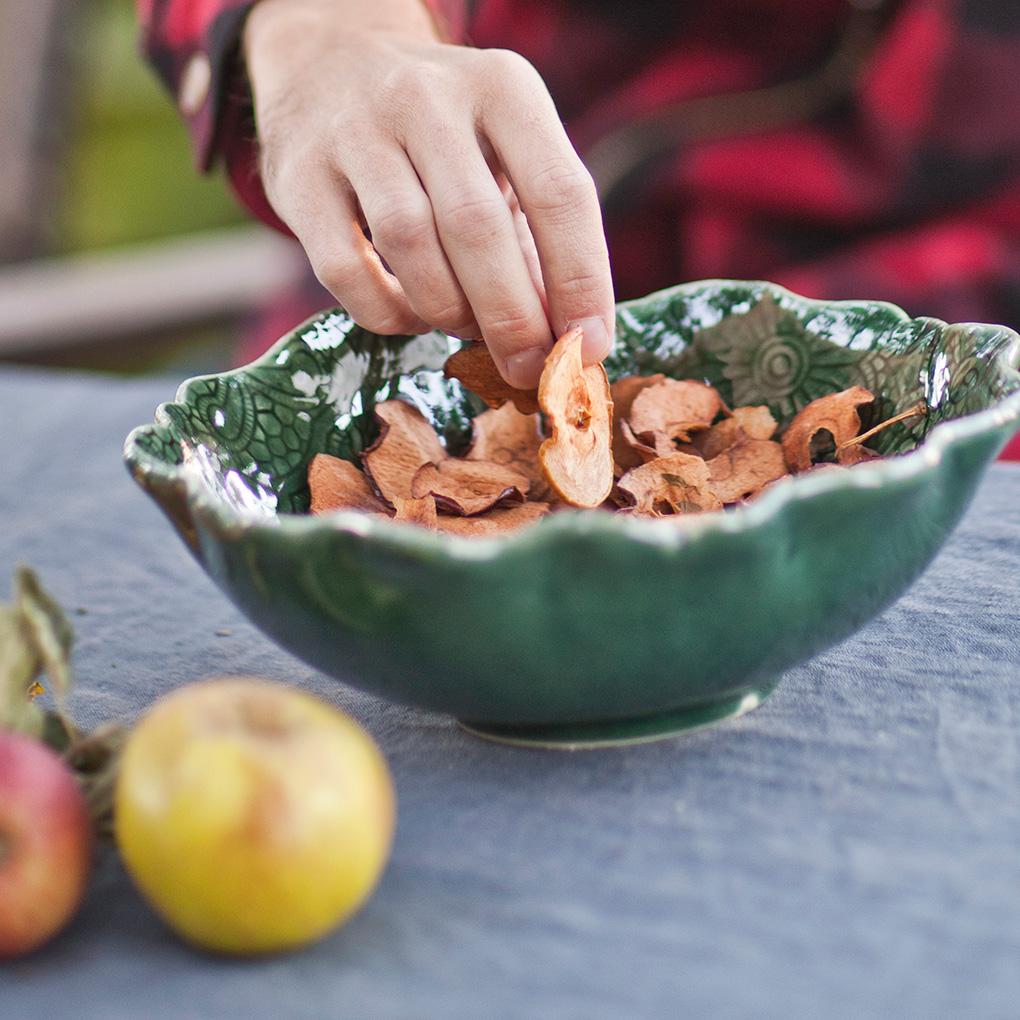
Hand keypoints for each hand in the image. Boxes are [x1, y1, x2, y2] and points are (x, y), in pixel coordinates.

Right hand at [243, 0, 613, 387]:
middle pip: (478, 227)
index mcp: (503, 87)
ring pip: (411, 247)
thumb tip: (564, 342)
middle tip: (529, 368)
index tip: (589, 347)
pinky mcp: (299, 176)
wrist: (329, 64)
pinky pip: (347, 271)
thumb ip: (535, 238)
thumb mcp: (502, 155)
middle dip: (512, 318)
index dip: (581, 281)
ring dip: (448, 311)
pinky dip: (389, 313)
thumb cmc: (443, 135)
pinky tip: (411, 314)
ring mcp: (355, 132)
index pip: (560, 192)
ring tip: (466, 326)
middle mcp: (428, 98)